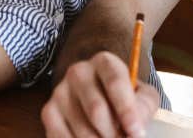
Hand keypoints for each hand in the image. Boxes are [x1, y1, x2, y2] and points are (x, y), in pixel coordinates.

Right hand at [42, 51, 158, 137]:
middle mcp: (78, 72)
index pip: (114, 82)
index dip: (127, 111)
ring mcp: (60, 91)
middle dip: (114, 134)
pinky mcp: (48, 111)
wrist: (101, 96)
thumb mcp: (142, 96)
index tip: (136, 133)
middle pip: (96, 110)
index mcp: (104, 62)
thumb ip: (144, 107)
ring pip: (82, 129)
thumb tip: (134, 129)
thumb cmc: (125, 98)